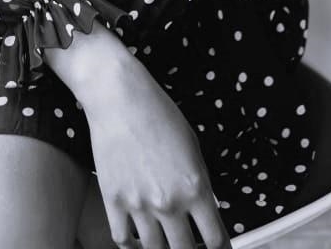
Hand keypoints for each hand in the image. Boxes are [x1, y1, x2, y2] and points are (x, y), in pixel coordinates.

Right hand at [83, 57, 231, 248]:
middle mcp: (168, 202)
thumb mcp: (193, 147)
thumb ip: (200, 183)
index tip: (217, 248)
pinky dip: (132, 246)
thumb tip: (204, 209)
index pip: (216, 240)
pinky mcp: (113, 200)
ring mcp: (139, 204)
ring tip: (165, 242)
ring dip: (162, 248)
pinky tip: (137, 241)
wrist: (120, 96)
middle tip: (190, 244)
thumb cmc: (157, 112)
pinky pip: (123, 240)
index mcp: (195, 187)